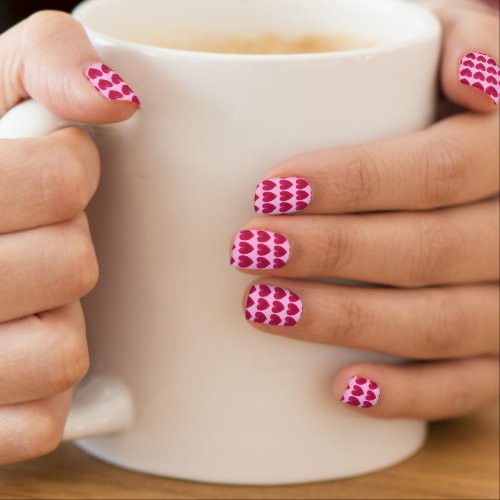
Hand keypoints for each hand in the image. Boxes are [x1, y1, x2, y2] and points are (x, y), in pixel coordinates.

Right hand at [0, 11, 139, 463]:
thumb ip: (53, 60)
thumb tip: (116, 97)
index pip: (59, 179)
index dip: (73, 172)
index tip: (53, 171)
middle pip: (70, 266)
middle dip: (66, 247)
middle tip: (29, 239)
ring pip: (60, 351)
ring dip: (58, 323)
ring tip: (21, 302)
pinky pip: (42, 421)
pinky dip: (45, 393)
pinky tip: (16, 353)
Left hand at [231, 5, 498, 418]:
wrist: (482, 178)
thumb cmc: (449, 104)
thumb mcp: (454, 45)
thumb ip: (464, 36)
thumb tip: (466, 75)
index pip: (440, 169)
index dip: (357, 181)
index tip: (271, 189)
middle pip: (431, 249)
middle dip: (332, 253)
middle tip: (250, 248)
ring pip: (442, 321)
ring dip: (348, 320)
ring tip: (263, 306)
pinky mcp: (499, 352)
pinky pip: (469, 384)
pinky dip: (409, 394)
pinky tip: (343, 388)